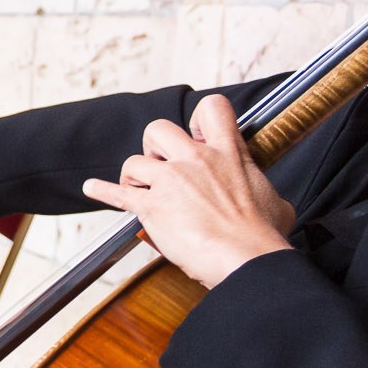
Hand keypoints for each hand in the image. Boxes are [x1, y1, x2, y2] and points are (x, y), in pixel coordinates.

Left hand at [80, 95, 295, 288]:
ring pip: (135, 161)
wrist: (246, 257)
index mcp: (228, 153)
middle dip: (155, 146)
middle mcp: (196, 160)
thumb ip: (263, 192)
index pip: (212, 109)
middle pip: (159, 129)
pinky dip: (103, 190)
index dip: (198, 120)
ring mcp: (171, 181)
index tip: (195, 136)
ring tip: (141, 190)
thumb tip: (271, 203)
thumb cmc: (262, 236)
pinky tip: (93, 188)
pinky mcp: (151, 206)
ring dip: (135, 176)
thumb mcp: (274, 203)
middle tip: (161, 166)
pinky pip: (118, 193)